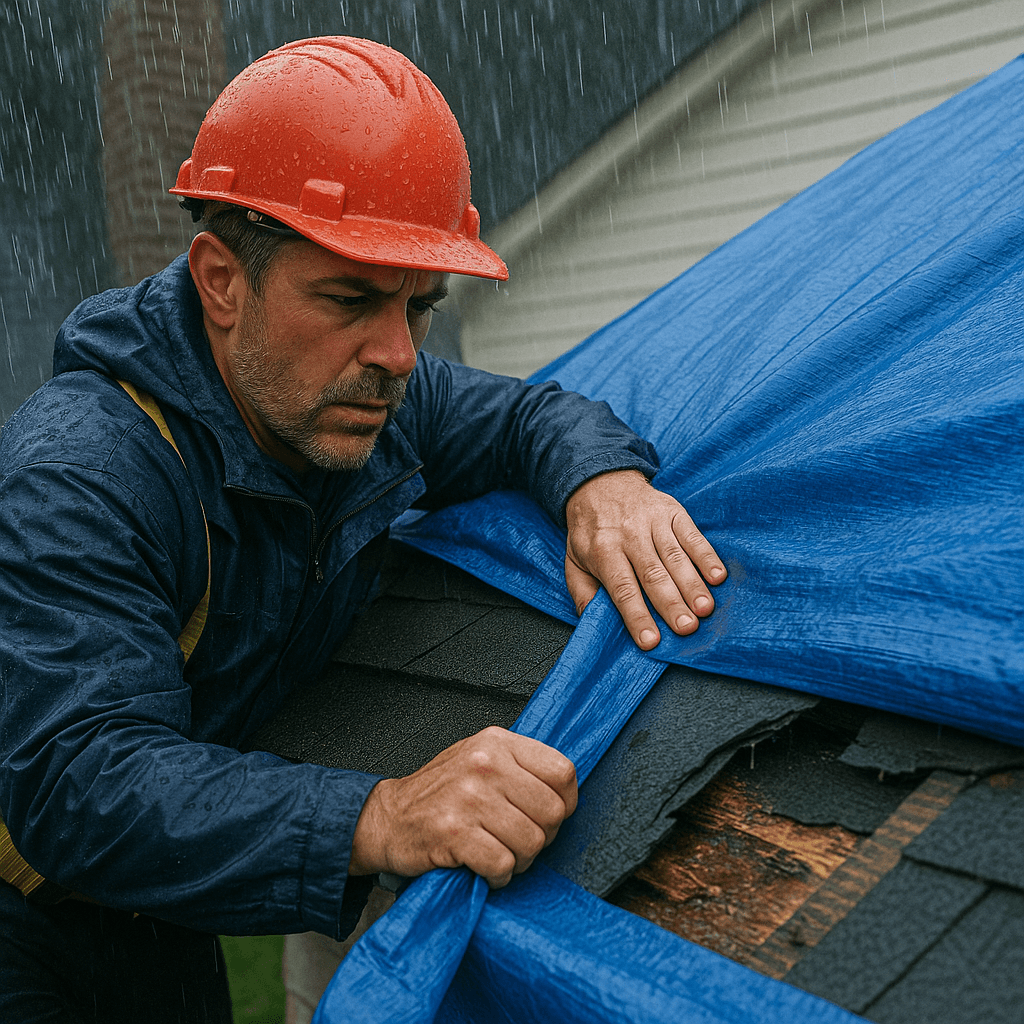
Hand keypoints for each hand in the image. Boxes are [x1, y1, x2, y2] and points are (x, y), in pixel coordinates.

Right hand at [349, 726, 576, 888]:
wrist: (388, 817)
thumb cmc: (440, 793)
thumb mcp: (480, 758)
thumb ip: (520, 766)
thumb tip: (565, 792)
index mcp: (497, 742)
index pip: (562, 771)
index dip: (565, 802)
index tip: (550, 815)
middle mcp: (485, 764)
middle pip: (553, 812)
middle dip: (542, 837)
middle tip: (518, 839)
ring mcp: (469, 797)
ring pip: (531, 842)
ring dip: (519, 860)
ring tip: (499, 852)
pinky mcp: (454, 832)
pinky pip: (503, 864)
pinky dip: (498, 875)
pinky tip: (484, 866)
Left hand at [564, 469, 726, 650]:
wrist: (600, 482)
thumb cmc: (590, 531)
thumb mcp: (573, 560)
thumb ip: (582, 593)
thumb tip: (591, 624)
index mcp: (602, 550)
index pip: (622, 588)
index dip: (637, 615)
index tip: (650, 640)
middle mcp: (629, 535)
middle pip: (653, 575)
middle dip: (671, 603)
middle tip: (687, 628)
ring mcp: (652, 522)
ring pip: (675, 557)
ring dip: (692, 584)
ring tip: (704, 609)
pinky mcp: (672, 511)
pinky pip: (692, 535)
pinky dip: (707, 555)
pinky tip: (717, 576)